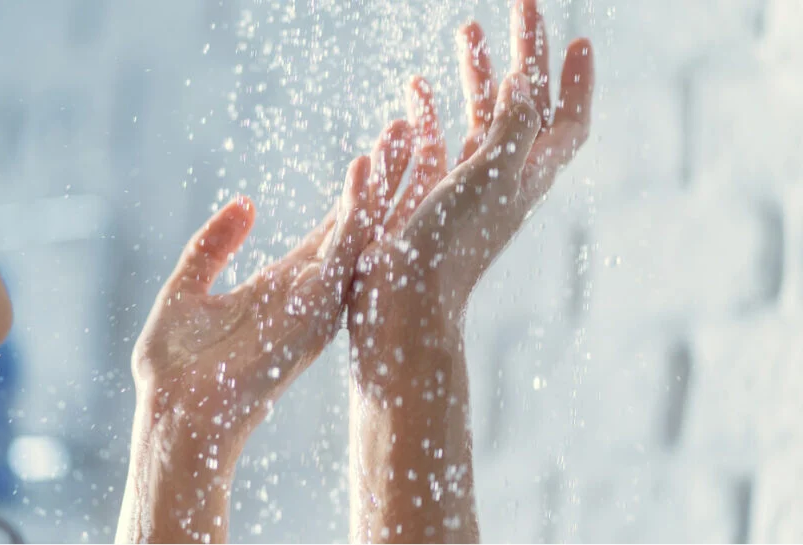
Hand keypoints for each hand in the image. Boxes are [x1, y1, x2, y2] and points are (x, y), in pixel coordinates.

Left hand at [118, 126, 413, 543]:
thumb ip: (214, 246)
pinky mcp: (310, 314)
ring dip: (380, 186)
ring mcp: (314, 304)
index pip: (332, 230)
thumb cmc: (176, 367)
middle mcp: (309, 294)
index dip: (355, 192)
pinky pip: (341, 256)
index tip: (375, 152)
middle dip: (383, 180)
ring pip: (360, 235)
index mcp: (284, 287)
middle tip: (405, 130)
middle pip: (357, 226)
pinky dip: (355, 215)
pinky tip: (364, 176)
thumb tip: (246, 202)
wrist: (174, 415)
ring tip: (400, 136)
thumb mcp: (186, 288)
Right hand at [350, 0, 594, 386]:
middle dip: (524, 55)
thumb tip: (526, 81)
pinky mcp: (428, 196)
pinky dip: (429, 110)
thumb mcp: (490, 175)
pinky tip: (413, 89)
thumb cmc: (451, 244)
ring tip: (466, 30)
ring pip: (479, 117)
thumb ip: (511, 124)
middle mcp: (503, 178)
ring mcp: (465, 187)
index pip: (566, 121)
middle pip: (524, 106)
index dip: (576, 82)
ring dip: (477, 73)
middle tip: (521, 5)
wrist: (403, 304)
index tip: (578, 40)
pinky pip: (435, 141)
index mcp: (527, 176)